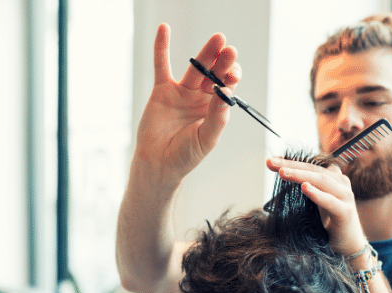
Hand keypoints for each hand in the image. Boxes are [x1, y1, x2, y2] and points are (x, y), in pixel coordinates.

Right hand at [134, 23, 240, 186]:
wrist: (158, 164)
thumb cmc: (185, 156)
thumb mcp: (207, 138)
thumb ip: (217, 116)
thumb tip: (226, 91)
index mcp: (215, 109)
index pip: (227, 87)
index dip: (232, 79)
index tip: (233, 77)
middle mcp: (201, 97)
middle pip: (215, 73)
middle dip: (224, 62)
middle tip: (230, 50)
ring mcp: (182, 92)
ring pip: (195, 67)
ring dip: (206, 52)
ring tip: (218, 38)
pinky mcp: (162, 90)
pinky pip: (161, 65)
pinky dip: (161, 47)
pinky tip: (164, 29)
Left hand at [266, 157, 366, 256]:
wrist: (348, 246)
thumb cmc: (329, 222)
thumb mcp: (315, 200)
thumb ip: (306, 185)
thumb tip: (284, 172)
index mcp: (332, 178)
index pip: (309, 165)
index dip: (290, 161)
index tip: (270, 161)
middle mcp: (341, 183)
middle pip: (313, 169)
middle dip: (291, 165)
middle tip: (271, 162)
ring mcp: (345, 196)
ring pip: (321, 181)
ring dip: (300, 176)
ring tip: (283, 172)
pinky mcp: (346, 212)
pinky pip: (329, 201)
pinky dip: (316, 194)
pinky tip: (304, 187)